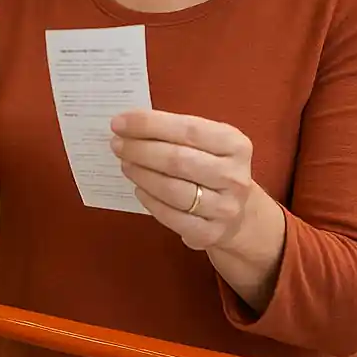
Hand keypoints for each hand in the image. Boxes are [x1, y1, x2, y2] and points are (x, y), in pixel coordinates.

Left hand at [110, 109, 256, 250]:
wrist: (239, 214)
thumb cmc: (213, 168)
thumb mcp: (209, 143)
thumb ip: (176, 131)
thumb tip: (130, 123)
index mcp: (235, 145)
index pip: (188, 129)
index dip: (149, 124)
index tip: (120, 122)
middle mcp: (233, 177)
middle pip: (177, 160)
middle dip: (140, 149)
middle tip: (117, 144)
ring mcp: (224, 208)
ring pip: (171, 189)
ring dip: (141, 174)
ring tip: (125, 164)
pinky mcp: (209, 233)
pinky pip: (170, 215)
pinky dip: (149, 199)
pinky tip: (138, 188)